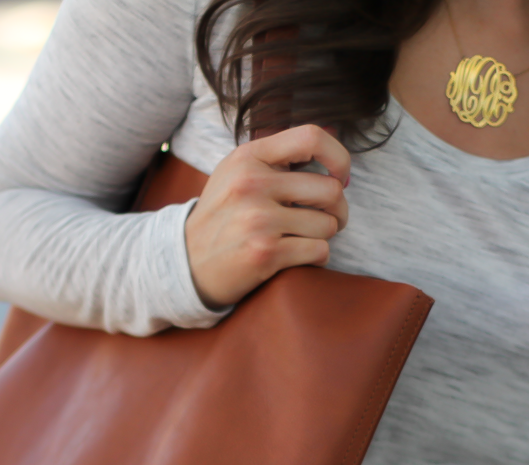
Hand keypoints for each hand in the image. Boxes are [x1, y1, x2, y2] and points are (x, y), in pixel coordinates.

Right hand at [184, 125, 350, 309]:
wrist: (187, 263)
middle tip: (329, 219)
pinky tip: (296, 256)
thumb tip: (331, 151)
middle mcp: (252, 184)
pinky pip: (319, 251)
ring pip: (328, 225)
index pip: (311, 137)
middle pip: (330, 190)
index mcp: (248, 157)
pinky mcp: (265, 253)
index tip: (340, 176)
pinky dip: (316, 257)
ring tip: (301, 238)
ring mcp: (258, 219)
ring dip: (323, 236)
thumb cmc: (224, 217)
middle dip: (338, 210)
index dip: (339, 157)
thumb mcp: (237, 174)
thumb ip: (276, 159)